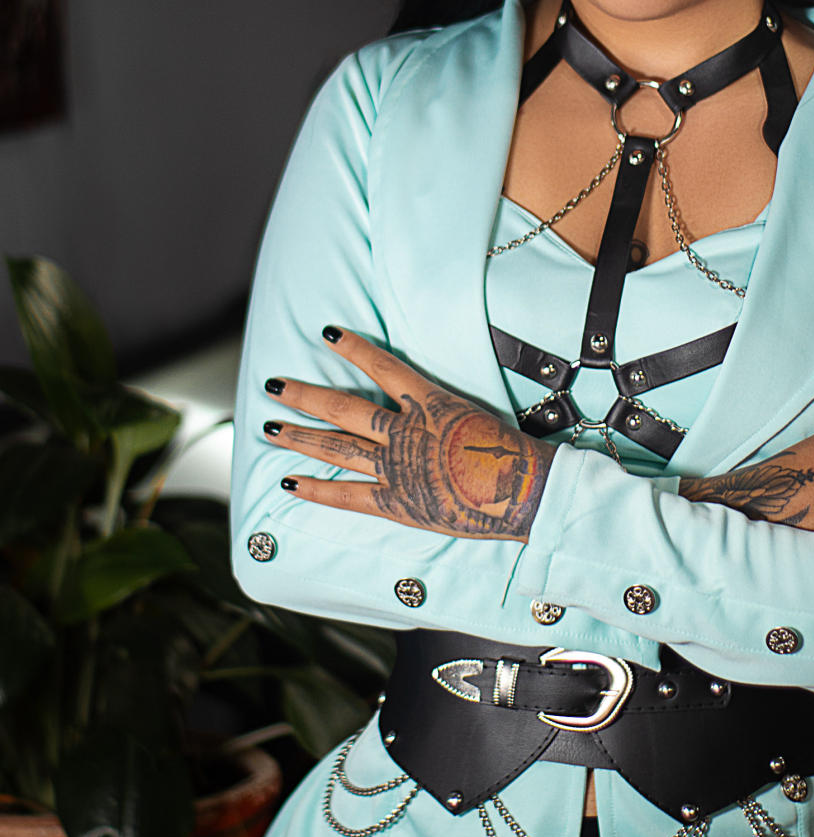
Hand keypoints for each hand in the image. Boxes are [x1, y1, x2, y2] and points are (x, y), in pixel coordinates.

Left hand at [262, 328, 554, 540]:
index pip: (383, 366)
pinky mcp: (397, 503)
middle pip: (343, 407)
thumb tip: (430, 407)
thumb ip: (444, 411)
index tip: (328, 333)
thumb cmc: (509, 451)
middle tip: (273, 385)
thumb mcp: (476, 414)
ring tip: (268, 428)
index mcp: (429, 402)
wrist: (522, 488)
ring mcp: (398, 466)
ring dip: (299, 436)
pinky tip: (289, 482)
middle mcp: (405, 431)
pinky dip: (317, 489)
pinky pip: (348, 495)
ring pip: (337, 446)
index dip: (354, 348)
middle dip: (304, 396)